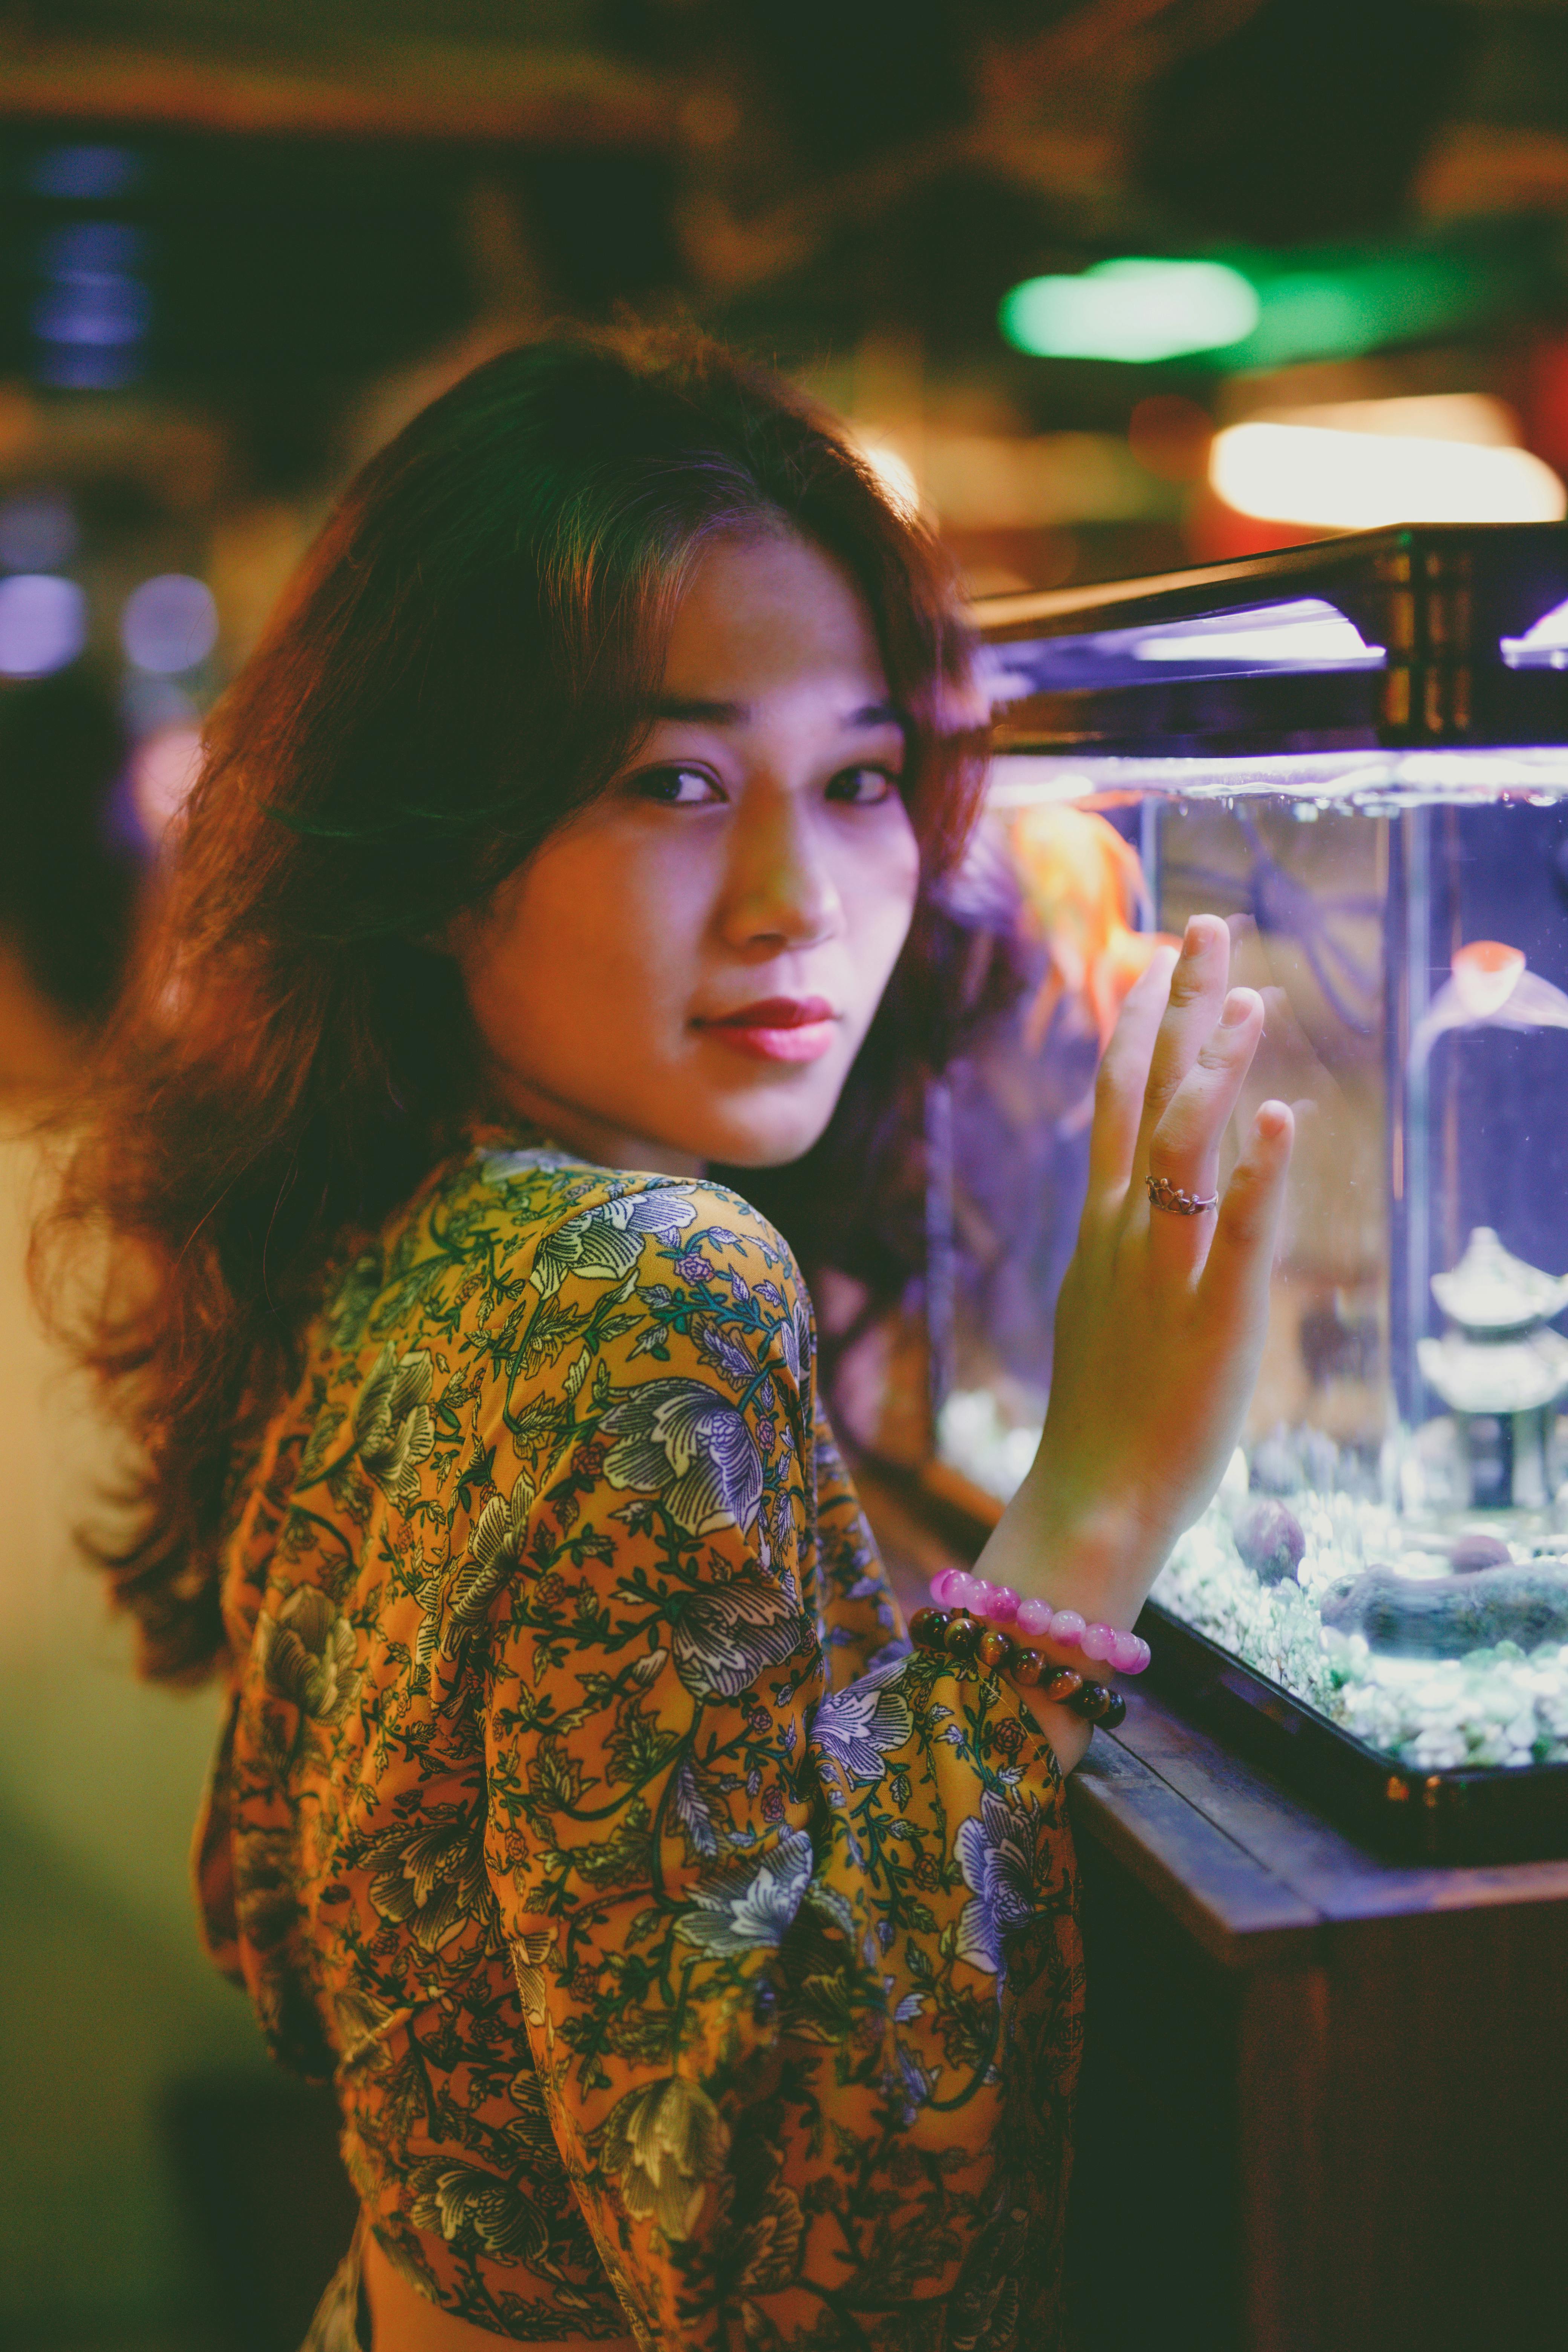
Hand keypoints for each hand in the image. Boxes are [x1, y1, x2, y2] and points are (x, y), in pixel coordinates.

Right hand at [979, 914, 1293, 1634]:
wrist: (1093, 1496)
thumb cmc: (1106, 1413)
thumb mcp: (1104, 1306)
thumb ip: (1124, 1247)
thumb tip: (1144, 1204)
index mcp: (1101, 1228)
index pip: (1115, 1102)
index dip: (1138, 1024)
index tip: (1158, 962)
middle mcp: (1125, 1232)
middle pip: (1145, 1096)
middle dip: (1178, 1008)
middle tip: (1207, 929)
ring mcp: (1164, 1272)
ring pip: (1184, 1148)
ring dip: (1216, 1067)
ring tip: (1251, 998)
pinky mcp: (1212, 1318)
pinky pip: (1236, 1231)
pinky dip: (1257, 1171)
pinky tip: (1279, 1115)